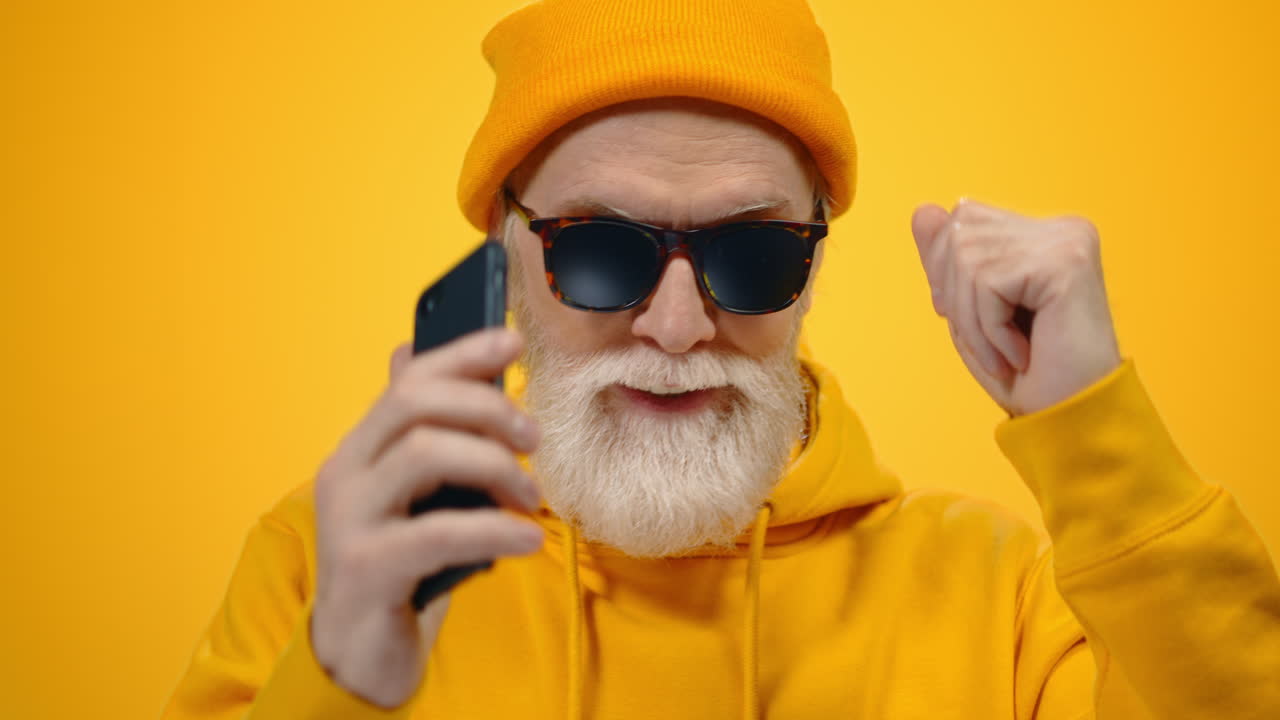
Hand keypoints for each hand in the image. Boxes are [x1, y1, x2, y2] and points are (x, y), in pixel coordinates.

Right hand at [310, 327, 543, 707]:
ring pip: (425, 452)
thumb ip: (430, 442)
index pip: (408, 379)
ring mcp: (350, 520)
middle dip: (485, 407)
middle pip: (414, 403)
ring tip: (530, 498)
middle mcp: (346, 474)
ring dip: (494, 466)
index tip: (512, 340)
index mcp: (361, 450)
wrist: (361, 654)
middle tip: (533, 439)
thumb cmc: (402, 568)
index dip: (461, 353)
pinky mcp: (366, 568)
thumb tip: (426, 363)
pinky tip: (527, 540)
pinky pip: (438, 532)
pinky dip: (494, 529)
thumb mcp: (420, 498)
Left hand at [910, 198, 1121, 416]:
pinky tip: (1020, 356)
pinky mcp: (1065, 262)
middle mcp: (1061, 228)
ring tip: (1004, 356)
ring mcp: (1067, 241)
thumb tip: (922, 210)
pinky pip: (989, 284)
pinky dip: (990, 331)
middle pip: (960, 235)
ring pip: (969, 261)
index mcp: (1043, 233)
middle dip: (956, 299)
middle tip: (987, 345)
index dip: (945, 272)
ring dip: (973, 323)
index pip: (963, 219)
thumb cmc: (1027, 374)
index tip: (965, 319)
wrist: (1075, 421)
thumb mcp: (971, 311)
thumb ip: (947, 259)